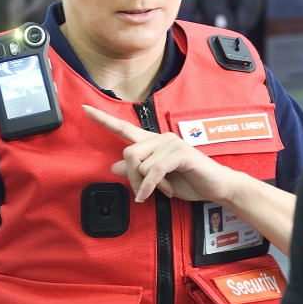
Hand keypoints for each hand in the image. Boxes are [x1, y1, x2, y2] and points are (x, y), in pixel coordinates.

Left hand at [82, 104, 238, 203]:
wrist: (218, 186)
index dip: (103, 119)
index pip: (124, 128)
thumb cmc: (189, 181)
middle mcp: (160, 138)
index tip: (84, 109)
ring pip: (140, 163)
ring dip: (147, 184)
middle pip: (129, 152)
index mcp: (153, 143)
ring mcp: (171, 143)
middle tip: (143, 192)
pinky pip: (154, 170)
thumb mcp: (157, 181)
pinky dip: (150, 185)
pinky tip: (155, 194)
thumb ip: (137, 173)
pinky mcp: (181, 153)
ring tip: (164, 189)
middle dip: (133, 177)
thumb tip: (115, 167)